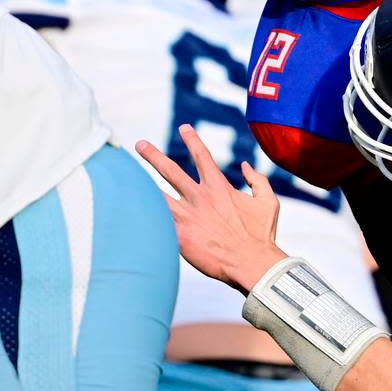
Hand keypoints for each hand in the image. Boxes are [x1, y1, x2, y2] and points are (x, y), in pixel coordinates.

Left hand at [136, 125, 285, 293]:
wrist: (251, 263)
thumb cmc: (261, 234)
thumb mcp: (268, 201)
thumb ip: (257, 180)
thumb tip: (244, 165)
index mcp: (219, 187)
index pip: (202, 156)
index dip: (192, 139)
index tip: (183, 127)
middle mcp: (199, 197)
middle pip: (170, 171)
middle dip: (153, 156)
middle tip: (139, 144)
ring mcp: (187, 217)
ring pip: (157, 196)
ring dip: (140, 185)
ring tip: (123, 176)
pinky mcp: (179, 237)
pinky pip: (157, 223)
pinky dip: (143, 217)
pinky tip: (127, 212)